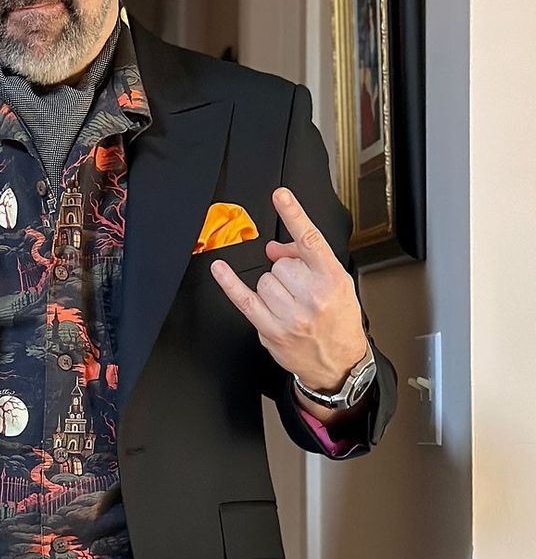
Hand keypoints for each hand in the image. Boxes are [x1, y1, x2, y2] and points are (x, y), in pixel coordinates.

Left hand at [210, 187, 367, 391]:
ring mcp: (291, 315)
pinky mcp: (271, 330)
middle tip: (300, 289)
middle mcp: (313, 296)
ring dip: (272, 288)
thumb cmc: (339, 320)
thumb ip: (307, 261)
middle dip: (286, 272)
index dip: (294, 215)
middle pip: (280, 263)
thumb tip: (273, 247)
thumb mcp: (337, 284)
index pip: (310, 240)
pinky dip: (229, 283)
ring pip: (263, 280)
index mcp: (332, 279)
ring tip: (289, 303)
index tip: (281, 195)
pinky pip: (243, 299)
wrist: (339, 363)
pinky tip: (220, 269)